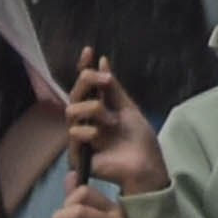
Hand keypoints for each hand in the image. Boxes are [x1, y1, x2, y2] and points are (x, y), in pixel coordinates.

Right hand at [66, 50, 169, 196]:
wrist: (146, 167)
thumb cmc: (139, 142)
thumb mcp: (128, 108)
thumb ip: (113, 88)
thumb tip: (103, 61)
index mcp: (99, 110)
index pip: (86, 86)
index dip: (84, 68)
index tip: (89, 51)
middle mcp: (87, 121)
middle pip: (75, 95)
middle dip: (87, 81)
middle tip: (103, 78)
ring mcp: (81, 137)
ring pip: (72, 111)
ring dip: (94, 110)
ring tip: (112, 121)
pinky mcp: (77, 155)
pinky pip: (75, 133)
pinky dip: (90, 131)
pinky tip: (101, 137)